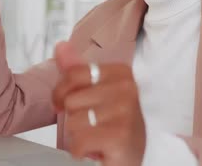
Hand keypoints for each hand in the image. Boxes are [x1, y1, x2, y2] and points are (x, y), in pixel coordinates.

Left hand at [53, 42, 146, 165]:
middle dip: (75, 118)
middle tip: (94, 125)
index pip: (73, 74)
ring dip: (79, 136)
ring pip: (73, 122)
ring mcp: (125, 110)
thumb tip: (60, 46)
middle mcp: (126, 88)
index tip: (67, 104)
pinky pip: (79, 142)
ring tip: (97, 137)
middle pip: (71, 100)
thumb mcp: (98, 93)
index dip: (62, 93)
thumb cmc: (116, 124)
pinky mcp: (119, 135)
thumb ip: (77, 70)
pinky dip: (82, 151)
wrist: (140, 155)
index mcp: (121, 72)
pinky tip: (97, 149)